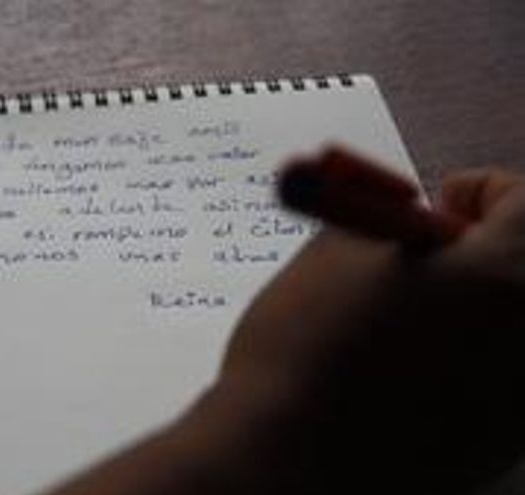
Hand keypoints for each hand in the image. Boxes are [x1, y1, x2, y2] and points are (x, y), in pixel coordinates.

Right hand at [192, 167, 524, 493]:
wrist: (285, 461)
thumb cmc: (305, 347)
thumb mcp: (332, 251)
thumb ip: (381, 218)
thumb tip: (403, 213)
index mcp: (508, 276)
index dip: (473, 193)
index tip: (434, 205)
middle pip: (524, 269)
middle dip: (474, 252)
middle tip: (419, 259)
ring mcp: (522, 402)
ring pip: (506, 328)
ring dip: (465, 308)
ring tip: (395, 319)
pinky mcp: (495, 448)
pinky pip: (491, 382)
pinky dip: (457, 362)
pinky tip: (396, 372)